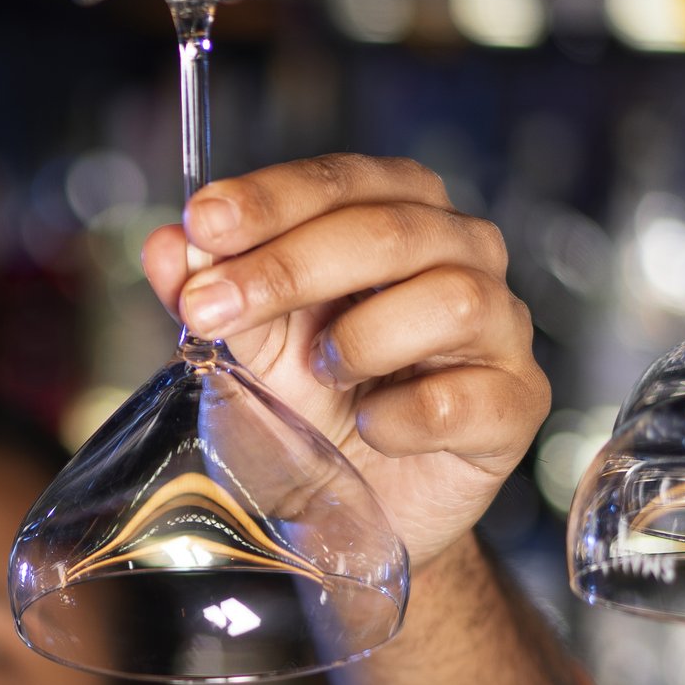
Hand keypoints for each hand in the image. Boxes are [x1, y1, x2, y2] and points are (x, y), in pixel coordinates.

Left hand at [141, 155, 545, 574]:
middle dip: (287, 267)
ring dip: (362, 338)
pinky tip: (368, 426)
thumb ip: (207, 291)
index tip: (203, 222)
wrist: (355, 504)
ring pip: (450, 297)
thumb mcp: (246, 344)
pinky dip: (404, 416)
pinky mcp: (517, 404)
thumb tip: (167, 246)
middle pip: (389, 230)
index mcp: (395, 214)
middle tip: (208, 308)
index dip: (269, 199)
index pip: (340, 181)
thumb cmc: (310, 405)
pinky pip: (469, 397)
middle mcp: (460, 254)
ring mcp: (499, 327)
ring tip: (320, 375)